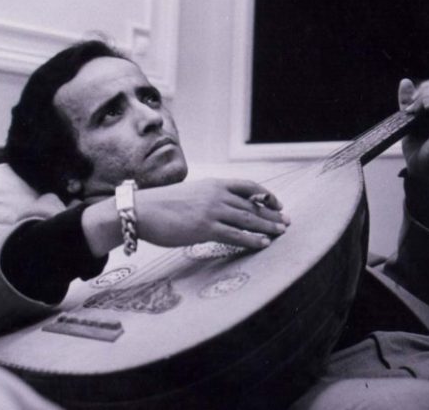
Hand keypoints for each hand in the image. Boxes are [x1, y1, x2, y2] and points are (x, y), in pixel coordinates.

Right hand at [134, 178, 288, 248]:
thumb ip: (209, 199)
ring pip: (248, 219)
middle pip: (252, 204)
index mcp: (214, 184)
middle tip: (287, 221)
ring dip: (267, 227)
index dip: (266, 195)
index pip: (248, 186)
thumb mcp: (191, 194)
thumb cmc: (162, 205)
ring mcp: (212, 211)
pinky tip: (263, 244)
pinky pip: (235, 235)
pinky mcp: (205, 228)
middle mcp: (217, 195)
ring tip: (281, 232)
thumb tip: (221, 211)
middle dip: (272, 214)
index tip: (276, 203)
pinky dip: (252, 240)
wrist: (141, 210)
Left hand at [398, 78, 428, 184]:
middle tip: (411, 106)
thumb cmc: (416, 147)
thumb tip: (405, 82)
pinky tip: (422, 110)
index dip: (425, 86)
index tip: (410, 101)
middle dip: (425, 89)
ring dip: (427, 97)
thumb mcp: (407, 120)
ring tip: (414, 110)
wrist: (417, 169)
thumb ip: (407, 102)